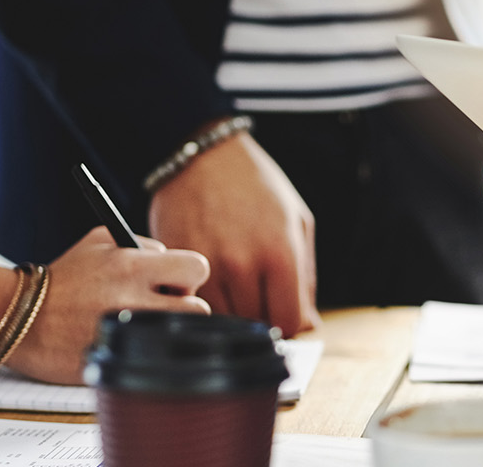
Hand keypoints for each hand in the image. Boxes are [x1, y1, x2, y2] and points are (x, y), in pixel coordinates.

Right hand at [6, 227, 211, 383]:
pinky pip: (154, 357)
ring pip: (180, 335)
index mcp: (131, 265)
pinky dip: (147, 352)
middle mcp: (133, 299)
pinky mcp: (116, 362)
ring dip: (168, 330)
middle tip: (162, 307)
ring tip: (144, 325)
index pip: (196, 267)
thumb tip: (173, 259)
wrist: (16, 317)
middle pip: (198, 306)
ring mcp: (126, 334)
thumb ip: (141, 245)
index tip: (172, 282)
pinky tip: (127, 344)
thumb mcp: (98, 242)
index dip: (187, 275)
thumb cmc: (61, 278)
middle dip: (185, 306)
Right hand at [150, 134, 319, 335]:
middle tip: (259, 299)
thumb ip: (306, 278)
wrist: (204, 155)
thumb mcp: (297, 223)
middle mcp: (242, 262)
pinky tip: (208, 281)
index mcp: (280, 252)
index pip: (287, 321)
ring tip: (233, 286)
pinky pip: (190, 302)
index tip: (284, 317)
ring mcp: (205, 264)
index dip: (289, 327)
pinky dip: (200, 300)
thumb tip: (307, 325)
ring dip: (230, 312)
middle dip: (261, 319)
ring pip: (221, 319)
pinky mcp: (175, 263)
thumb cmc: (256, 186)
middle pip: (254, 324)